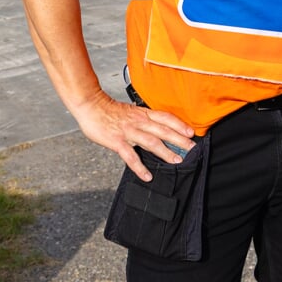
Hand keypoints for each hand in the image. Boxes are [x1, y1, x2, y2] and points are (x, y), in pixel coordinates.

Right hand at [71, 93, 195, 181]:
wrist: (90, 105)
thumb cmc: (108, 110)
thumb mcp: (130, 112)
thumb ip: (142, 120)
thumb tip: (155, 130)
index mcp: (142, 114)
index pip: (165, 117)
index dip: (179, 124)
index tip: (191, 132)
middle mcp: (138, 121)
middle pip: (163, 130)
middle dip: (180, 140)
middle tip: (192, 149)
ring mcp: (128, 131)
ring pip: (151, 142)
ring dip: (166, 152)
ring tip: (177, 161)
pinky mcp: (117, 141)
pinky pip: (130, 156)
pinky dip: (140, 167)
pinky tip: (147, 176)